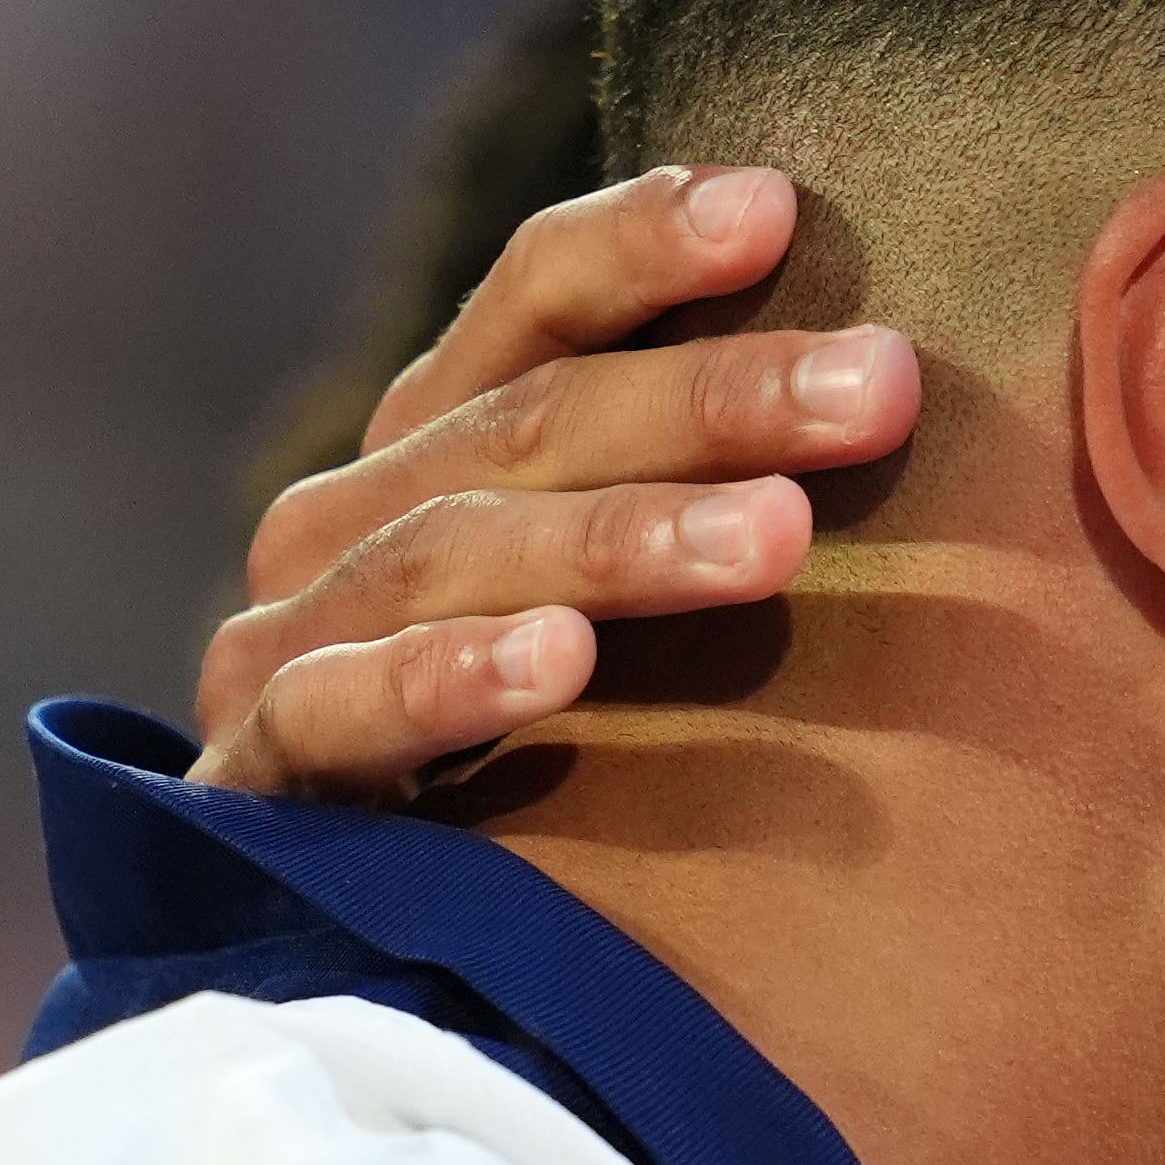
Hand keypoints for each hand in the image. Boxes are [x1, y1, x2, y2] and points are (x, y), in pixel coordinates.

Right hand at [192, 162, 923, 800]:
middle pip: (532, 421)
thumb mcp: (630, 602)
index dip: (648, 244)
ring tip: (774, 537)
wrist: (351, 955)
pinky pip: (342, 712)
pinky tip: (557, 661)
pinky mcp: (259, 779)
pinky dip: (448, 679)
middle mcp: (355, 517)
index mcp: (445, 445)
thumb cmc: (558, 754)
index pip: (539, 306)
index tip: (781, 210)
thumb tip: (905, 375)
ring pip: (455, 553)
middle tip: (877, 388)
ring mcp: (292, 641)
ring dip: (619, 538)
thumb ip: (714, 493)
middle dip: (711, 398)